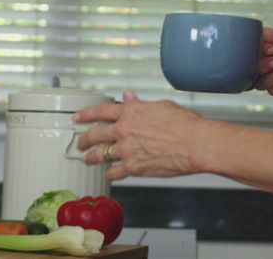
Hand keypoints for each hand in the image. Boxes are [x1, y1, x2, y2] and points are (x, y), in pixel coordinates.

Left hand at [75, 90, 203, 180]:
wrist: (196, 144)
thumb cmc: (186, 124)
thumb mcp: (162, 106)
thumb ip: (142, 104)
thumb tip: (129, 97)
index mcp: (131, 111)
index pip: (100, 111)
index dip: (86, 114)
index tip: (77, 117)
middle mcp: (124, 129)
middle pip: (94, 134)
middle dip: (84, 139)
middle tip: (81, 142)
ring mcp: (126, 150)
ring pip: (99, 155)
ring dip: (91, 158)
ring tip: (88, 160)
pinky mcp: (133, 167)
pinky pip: (114, 172)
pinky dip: (110, 174)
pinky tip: (109, 174)